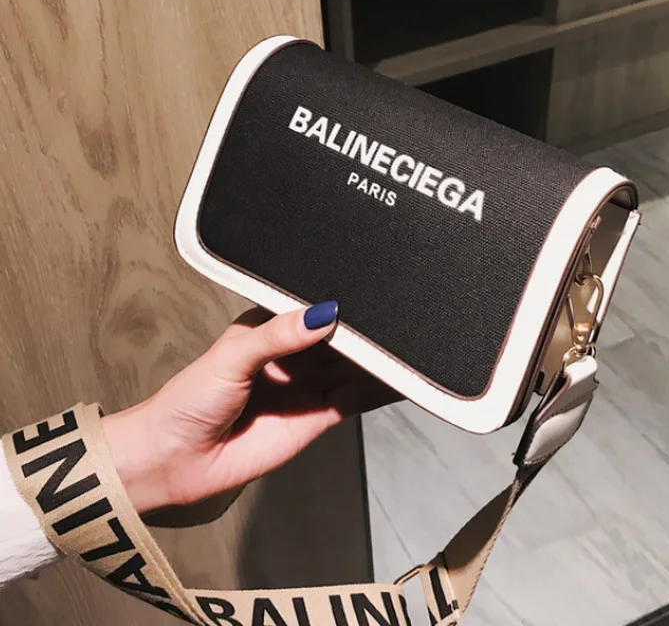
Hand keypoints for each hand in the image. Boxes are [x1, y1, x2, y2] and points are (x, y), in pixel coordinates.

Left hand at [101, 303, 397, 513]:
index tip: (374, 287)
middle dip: (369, 328)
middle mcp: (295, 355)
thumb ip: (278, 336)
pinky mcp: (317, 418)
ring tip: (413, 342)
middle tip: (404, 314)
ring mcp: (308, 386)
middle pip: (342, 337)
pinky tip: (403, 378)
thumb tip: (324, 314)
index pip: (314, 308)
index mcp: (272, 328)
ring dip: (381, 358)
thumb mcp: (233, 356)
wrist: (174, 461)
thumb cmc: (190, 400)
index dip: (341, 299)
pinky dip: (380, 389)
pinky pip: (356, 398)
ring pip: (354, 366)